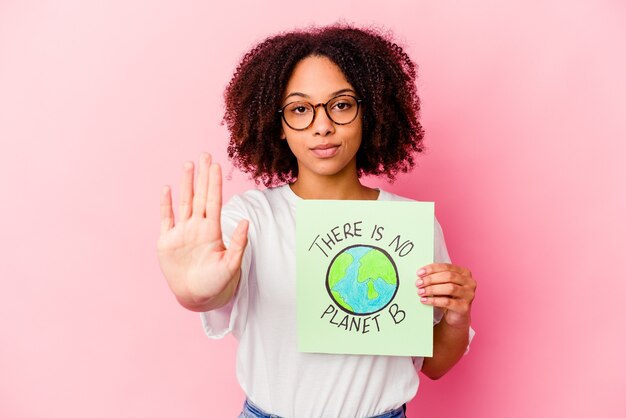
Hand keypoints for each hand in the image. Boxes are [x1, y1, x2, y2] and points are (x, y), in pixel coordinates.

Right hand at [157, 152, 248, 307]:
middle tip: (205, 155)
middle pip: (200, 195)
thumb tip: (246, 222)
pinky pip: (166, 219)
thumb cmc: (217, 282)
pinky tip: (167, 188)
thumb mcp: (231, 264)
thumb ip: (238, 243)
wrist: (197, 296)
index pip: (213, 201)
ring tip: (188, 165)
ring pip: (184, 202)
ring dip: (186, 184)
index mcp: (212, 230)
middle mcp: (197, 226)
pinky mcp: (167, 241)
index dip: (214, 183)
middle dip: (202, 176)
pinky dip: (166, 204)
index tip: (216, 166)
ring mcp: (182, 232)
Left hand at [415, 263, 475, 327]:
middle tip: (418, 283)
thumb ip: (437, 277)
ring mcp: (469, 295)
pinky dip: (434, 300)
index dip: (432, 269)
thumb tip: (420, 275)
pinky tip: (425, 300)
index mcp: (464, 272)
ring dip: (432, 289)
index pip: (447, 267)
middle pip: (448, 276)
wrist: (456, 316)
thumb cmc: (448, 297)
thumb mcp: (444, 284)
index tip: (419, 273)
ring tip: (421, 292)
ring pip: (449, 288)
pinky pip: (447, 302)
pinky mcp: (464, 307)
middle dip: (431, 279)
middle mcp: (470, 282)